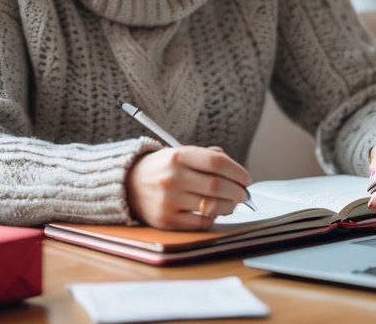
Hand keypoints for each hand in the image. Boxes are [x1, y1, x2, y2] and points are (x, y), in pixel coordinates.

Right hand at [126, 146, 251, 229]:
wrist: (128, 184)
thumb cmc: (162, 168)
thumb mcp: (180, 153)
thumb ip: (207, 157)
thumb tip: (237, 174)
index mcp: (178, 156)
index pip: (216, 162)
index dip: (237, 171)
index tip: (246, 178)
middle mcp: (173, 177)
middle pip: (217, 186)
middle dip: (237, 191)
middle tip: (243, 194)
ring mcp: (169, 200)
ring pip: (211, 206)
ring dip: (229, 206)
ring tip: (232, 203)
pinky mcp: (166, 220)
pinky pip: (200, 223)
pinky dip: (212, 218)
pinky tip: (213, 212)